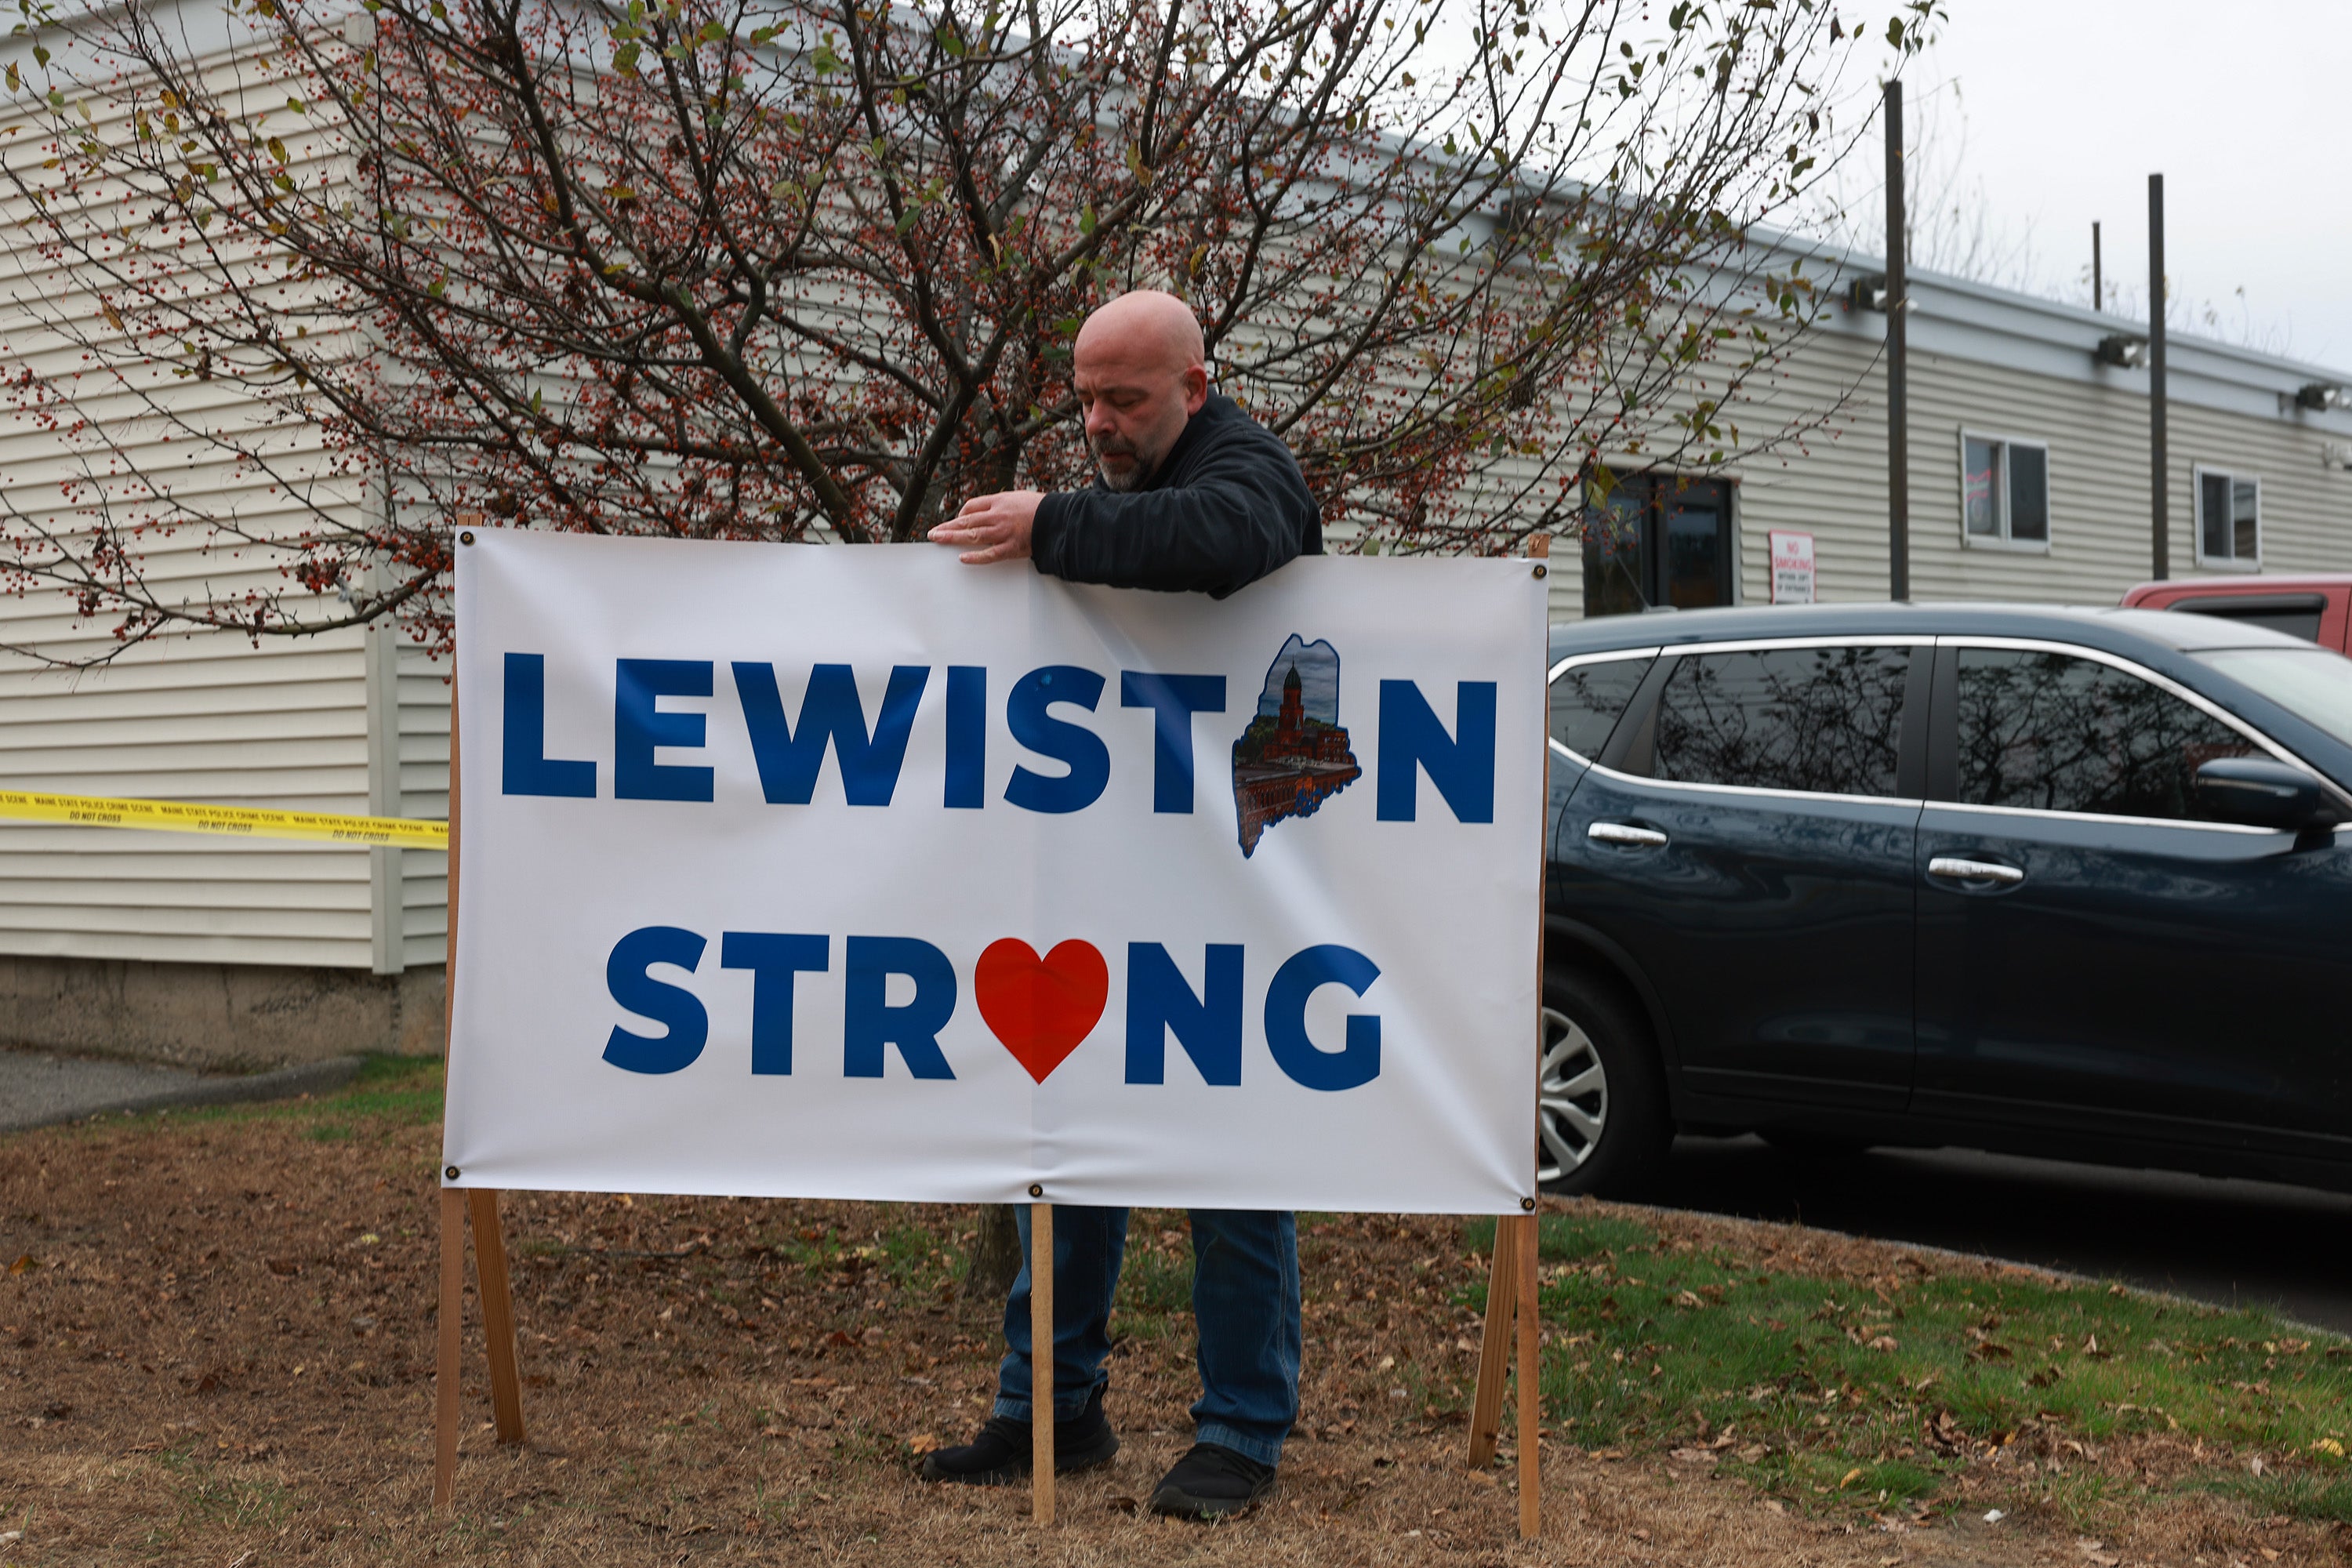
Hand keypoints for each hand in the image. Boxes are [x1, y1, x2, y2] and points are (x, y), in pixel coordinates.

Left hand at [928, 490, 1042, 564]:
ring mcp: (1003, 533)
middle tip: (933, 533)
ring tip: (938, 540)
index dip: (960, 514)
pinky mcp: (1011, 548)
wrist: (1058, 519)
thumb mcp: (1018, 497)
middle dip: (947, 526)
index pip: (971, 507)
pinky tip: (962, 558)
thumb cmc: (1041, 508)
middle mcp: (997, 516)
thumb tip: (990, 510)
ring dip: (952, 538)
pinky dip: (975, 556)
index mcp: (999, 502)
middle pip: (966, 521)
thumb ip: (1002, 504)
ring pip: (972, 535)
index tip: (955, 521)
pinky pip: (989, 554)